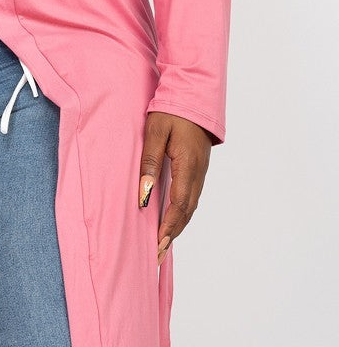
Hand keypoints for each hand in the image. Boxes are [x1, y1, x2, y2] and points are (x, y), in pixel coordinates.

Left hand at [138, 111, 212, 265]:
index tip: (158, 244)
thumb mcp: (154, 134)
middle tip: (159, 253)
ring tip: (164, 242)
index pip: (179, 204)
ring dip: (178, 224)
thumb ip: (149, 163)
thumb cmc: (170, 111)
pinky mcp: (200, 167)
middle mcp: (199, 172)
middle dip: (173, 233)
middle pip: (188, 210)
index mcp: (188, 165)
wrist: (192, 93)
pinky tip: (173, 218)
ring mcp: (201, 170)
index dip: (168, 226)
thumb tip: (145, 195)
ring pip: (192, 205)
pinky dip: (183, 212)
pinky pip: (192, 195)